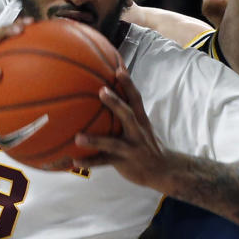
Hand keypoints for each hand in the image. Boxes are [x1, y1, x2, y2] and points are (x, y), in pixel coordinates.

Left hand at [74, 67, 173, 187]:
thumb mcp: (142, 126)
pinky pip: (104, 162)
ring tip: (78, 138)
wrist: (162, 169)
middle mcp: (137, 132)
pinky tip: (75, 160)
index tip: (119, 68)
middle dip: (116, 103)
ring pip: (113, 143)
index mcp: (141, 120)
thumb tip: (109, 93)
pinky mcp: (124, 162)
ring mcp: (131, 148)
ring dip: (95, 140)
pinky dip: (90, 162)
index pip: (135, 98)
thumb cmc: (146, 143)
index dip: (128, 83)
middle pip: (128, 115)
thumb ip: (128, 112)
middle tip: (102, 90)